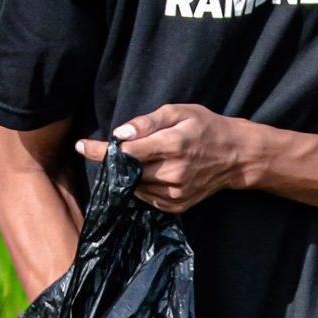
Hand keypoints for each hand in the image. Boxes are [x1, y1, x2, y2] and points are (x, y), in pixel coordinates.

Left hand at [80, 103, 258, 213]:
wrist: (236, 156)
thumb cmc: (205, 127)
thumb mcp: (179, 111)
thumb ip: (147, 122)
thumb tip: (119, 134)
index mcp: (173, 145)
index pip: (126, 153)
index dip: (100, 150)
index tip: (81, 146)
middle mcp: (174, 172)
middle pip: (127, 172)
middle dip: (115, 162)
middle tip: (115, 151)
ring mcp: (176, 193)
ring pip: (134, 187)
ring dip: (129, 175)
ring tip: (142, 160)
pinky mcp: (177, 206)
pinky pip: (146, 198)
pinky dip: (142, 186)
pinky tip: (153, 173)